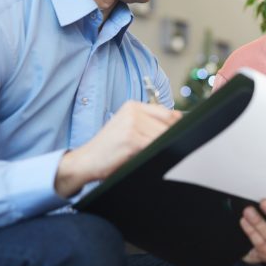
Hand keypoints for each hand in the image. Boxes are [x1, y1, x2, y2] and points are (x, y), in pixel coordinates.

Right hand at [55, 101, 181, 197]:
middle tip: (159, 147)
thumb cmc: (109, 147)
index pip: (167, 112)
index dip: (174, 126)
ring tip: (147, 152)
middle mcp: (133, 111)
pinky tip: (143, 156)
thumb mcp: (129, 126)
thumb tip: (179, 118)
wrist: (86, 160)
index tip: (173, 135)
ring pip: (163, 135)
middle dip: (169, 137)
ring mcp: (132, 124)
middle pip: (168, 124)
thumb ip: (151, 121)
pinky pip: (154, 145)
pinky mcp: (132, 139)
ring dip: (160, 146)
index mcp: (133, 105)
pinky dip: (153, 152)